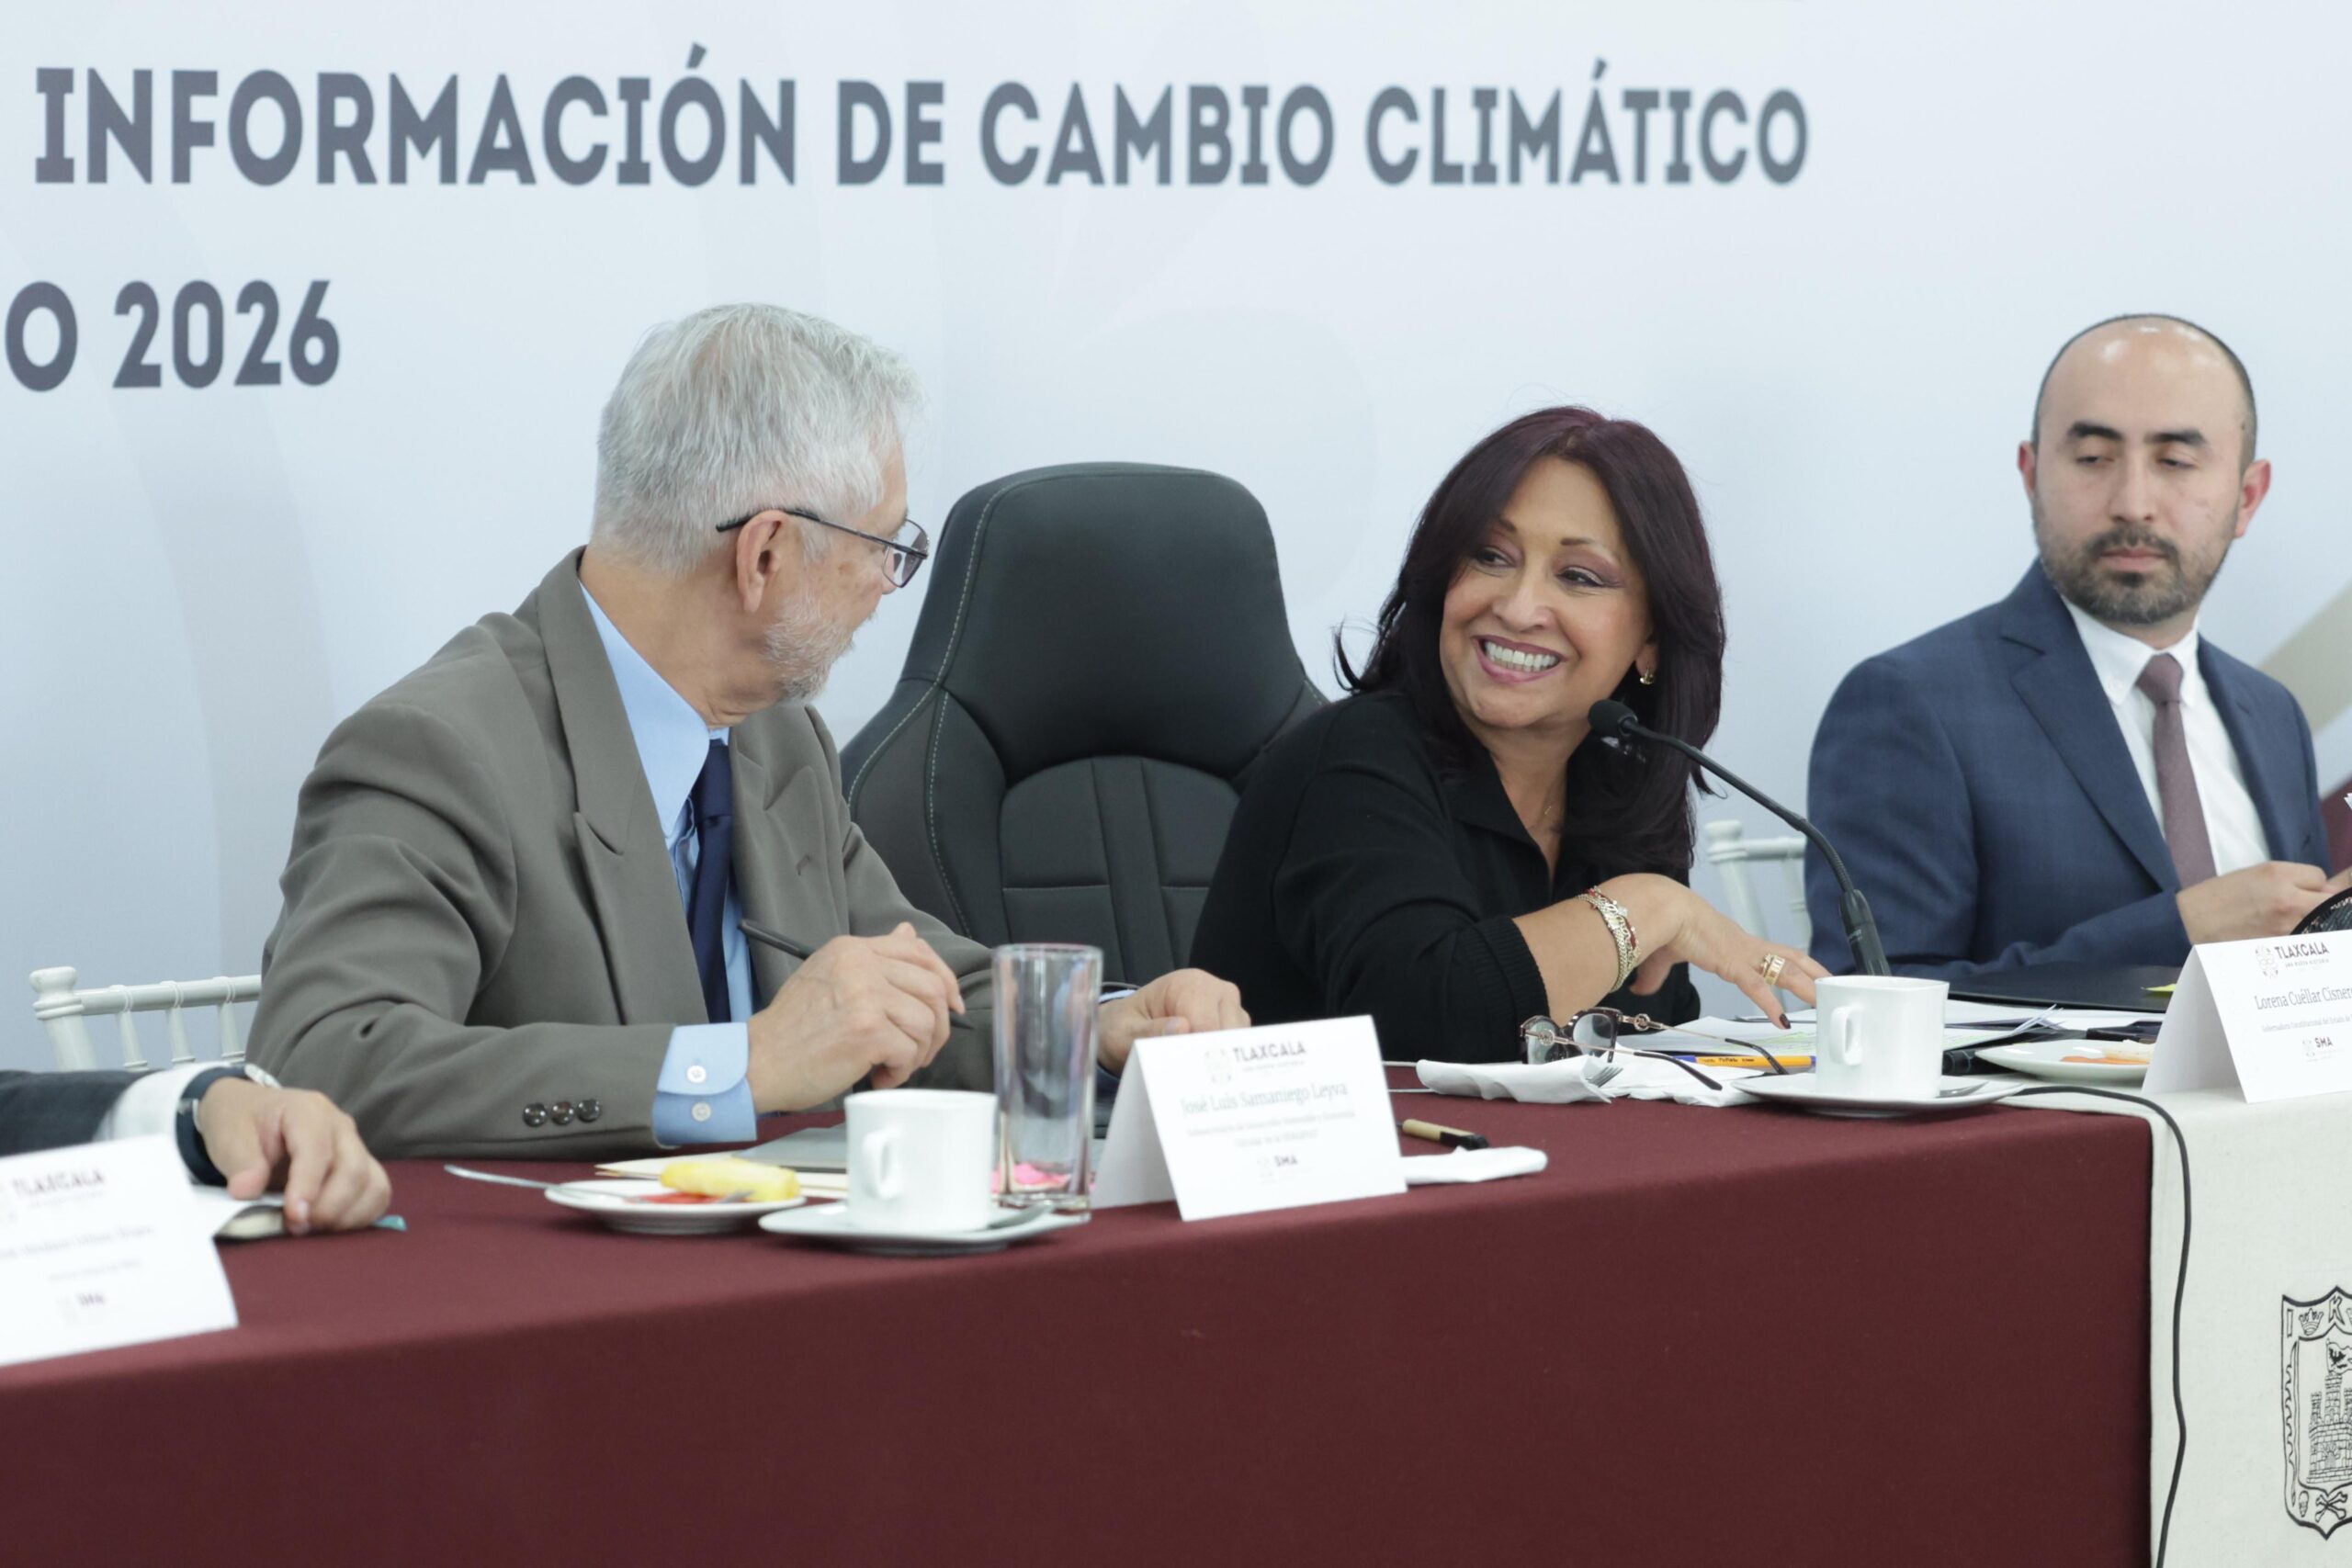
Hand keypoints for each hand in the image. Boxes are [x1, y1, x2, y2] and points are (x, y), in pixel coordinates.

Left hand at [194, 1079, 390, 1234]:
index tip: (293, 1217)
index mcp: (307, 1111)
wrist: (252, 1114)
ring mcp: (356, 1147)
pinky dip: (360, 1217)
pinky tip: (330, 1227)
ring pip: (373, 1185)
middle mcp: (340, 1127)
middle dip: (329, 1207)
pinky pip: (377, 1195)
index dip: (308, 1186)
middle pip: (354, 1169)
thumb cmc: (242, 1123)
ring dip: (347, 1215)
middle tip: (297, 1228)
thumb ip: (241, 1162)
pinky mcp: (362, 1168)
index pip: (317, 1150)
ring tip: (314, 1229)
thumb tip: (247, 1191)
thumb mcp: (229, 1137)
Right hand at [746, 922, 964, 1109]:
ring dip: (917, 1053)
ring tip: (890, 1065)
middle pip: (932, 988)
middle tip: (918, 1050)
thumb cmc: (792, 1029)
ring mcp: (865, 996)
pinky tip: (878, 1076)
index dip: (945, 980)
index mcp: (852, 949)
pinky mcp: (867, 1031)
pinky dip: (900, 1071)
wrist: (757, 1062)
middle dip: (937, 1026)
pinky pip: (909, 1051)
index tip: (950, 1006)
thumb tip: (908, 934)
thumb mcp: (829, 976)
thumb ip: (872, 958)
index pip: (918, 951)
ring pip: (926, 1022)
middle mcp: (860, 965)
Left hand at [1097, 969, 1249, 1073]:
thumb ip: (1149, 1031)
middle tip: (1185, 1080)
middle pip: (1228, 1034)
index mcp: (1190, 984)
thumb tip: (1182, 1028)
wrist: (1125, 1028)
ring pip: (1237, 1044)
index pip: (1206, 1024)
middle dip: (1209, 1060)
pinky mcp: (1233, 1027)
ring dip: (1217, 1064)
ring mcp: (1229, 1009)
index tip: (1179, 1073)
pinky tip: (1202, 1075)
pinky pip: (1237, 1050)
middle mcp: (1216, 992)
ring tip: (1191, 1077)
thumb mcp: (1125, 1032)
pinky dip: (1223, 1065)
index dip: (1196, 1053)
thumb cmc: (1126, 1026)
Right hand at [1623, 880, 1827, 1026]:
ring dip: (1807, 988)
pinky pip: (1757, 988)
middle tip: (1833, 986)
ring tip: (1824, 1003)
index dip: (1791, 962)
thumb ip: (1656, 975)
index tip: (1805, 972)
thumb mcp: (1664, 956)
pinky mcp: (1734, 964)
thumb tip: (1640, 986)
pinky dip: (1770, 1005)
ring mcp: (1743, 955)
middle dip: (1814, 972)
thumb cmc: (1666, 924)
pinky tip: (1781, 1019)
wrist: (1665, 910)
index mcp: (1735, 942)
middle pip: (1791, 958)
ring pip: (1786, 971)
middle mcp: (1746, 946)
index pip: (1771, 952)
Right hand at [2178, 861, 2346, 942]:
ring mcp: (2288, 928)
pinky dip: (2301, 939)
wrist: (2189, 925)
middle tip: (2301, 907)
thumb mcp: (2254, 874)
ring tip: (2287, 923)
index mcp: (2278, 876)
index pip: (2321, 878)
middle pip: (2330, 902)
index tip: (2299, 889)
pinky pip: (2307, 941)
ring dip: (2313, 922)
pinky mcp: (2283, 949)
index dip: (2311, 884)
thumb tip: (2323, 889)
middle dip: (2321, 903)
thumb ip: (2290, 877)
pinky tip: (2281, 936)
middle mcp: (2289, 901)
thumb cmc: (2219, 897)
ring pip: (2323, 923)